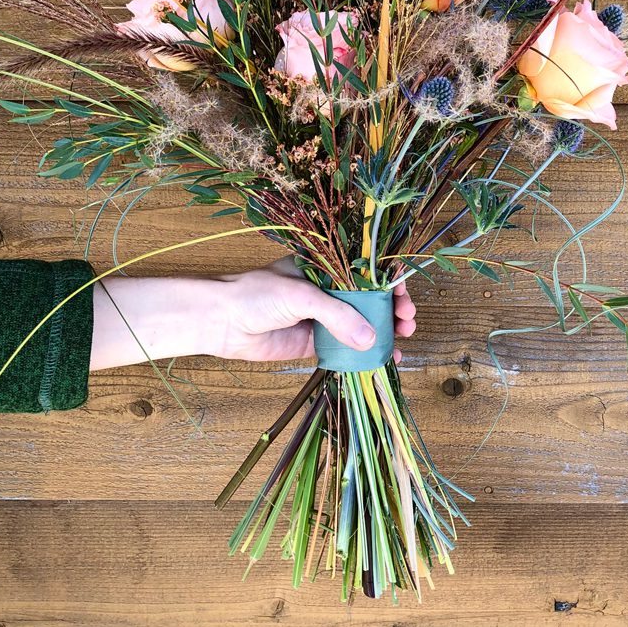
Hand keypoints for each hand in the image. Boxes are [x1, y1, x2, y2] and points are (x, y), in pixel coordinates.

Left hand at [90, 258, 416, 369]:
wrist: (220, 321)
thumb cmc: (255, 294)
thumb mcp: (301, 295)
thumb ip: (337, 315)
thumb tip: (371, 338)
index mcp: (326, 266)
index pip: (366, 270)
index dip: (389, 280)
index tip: (404, 294)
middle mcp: (328, 289)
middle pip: (371, 298)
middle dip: (393, 308)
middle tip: (407, 320)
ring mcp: (322, 317)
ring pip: (363, 323)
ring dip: (385, 331)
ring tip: (402, 340)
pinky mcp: (314, 342)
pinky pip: (347, 347)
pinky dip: (366, 353)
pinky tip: (382, 359)